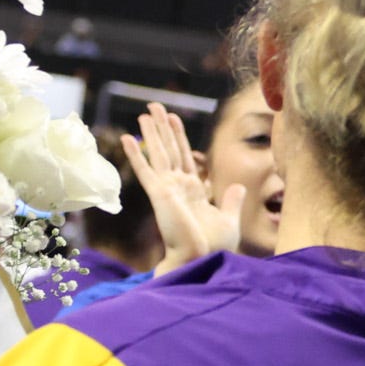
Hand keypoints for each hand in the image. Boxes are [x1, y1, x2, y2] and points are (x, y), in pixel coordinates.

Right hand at [121, 103, 239, 269]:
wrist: (202, 259)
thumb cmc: (214, 246)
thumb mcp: (229, 219)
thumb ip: (231, 201)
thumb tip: (237, 186)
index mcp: (193, 190)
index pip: (185, 157)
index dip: (179, 137)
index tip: (173, 119)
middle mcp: (178, 187)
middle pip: (170, 150)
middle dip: (163, 127)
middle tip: (154, 105)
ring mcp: (167, 189)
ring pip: (159, 153)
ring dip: (152, 132)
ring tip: (144, 112)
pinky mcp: (160, 193)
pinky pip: (145, 169)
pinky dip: (136, 153)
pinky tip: (127, 137)